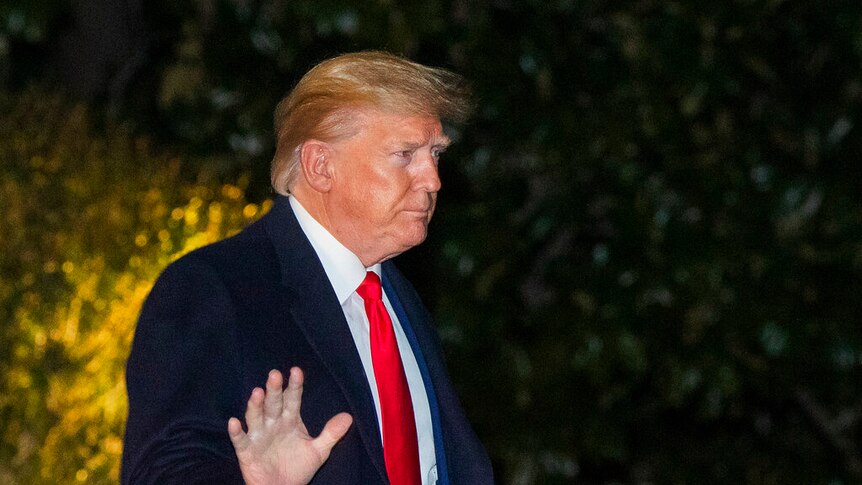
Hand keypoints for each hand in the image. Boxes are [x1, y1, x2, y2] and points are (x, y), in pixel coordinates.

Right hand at [228, 367, 352, 484]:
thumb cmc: (298, 468)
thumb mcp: (318, 451)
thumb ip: (331, 433)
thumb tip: (349, 417)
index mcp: (290, 420)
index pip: (293, 399)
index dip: (295, 386)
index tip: (296, 371)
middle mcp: (273, 424)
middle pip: (273, 404)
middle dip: (274, 390)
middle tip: (275, 374)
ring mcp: (259, 436)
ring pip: (256, 417)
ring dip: (255, 406)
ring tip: (257, 392)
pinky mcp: (247, 451)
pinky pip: (240, 440)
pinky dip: (236, 432)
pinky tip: (233, 422)